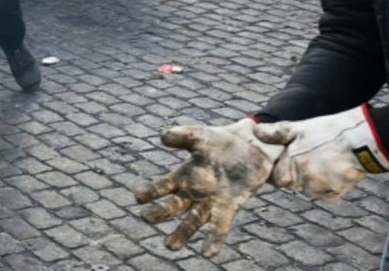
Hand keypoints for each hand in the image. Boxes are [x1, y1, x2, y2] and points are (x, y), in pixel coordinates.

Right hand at [133, 119, 282, 256]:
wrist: (250, 144)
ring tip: (170, 246)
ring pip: (193, 221)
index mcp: (185, 175)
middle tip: (145, 217)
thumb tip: (162, 136)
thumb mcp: (200, 136)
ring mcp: (212, 201)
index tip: (137, 197)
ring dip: (182, 234)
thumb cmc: (221, 141)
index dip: (151, 191)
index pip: (164, 186)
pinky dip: (214, 238)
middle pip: (174, 206)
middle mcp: (195, 192)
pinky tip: (208, 253)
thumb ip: (182, 135)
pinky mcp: (231, 206)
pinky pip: (220, 225)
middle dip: (160, 213)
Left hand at [253, 105, 388, 201]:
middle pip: (291, 184)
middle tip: (309, 160)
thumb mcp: (299, 128)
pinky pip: (325, 195)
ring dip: (311, 181)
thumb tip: (255, 131)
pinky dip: (328, 187)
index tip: (289, 162)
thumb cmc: (328, 131)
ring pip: (307, 190)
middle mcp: (302, 178)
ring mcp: (318, 187)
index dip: (281, 169)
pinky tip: (334, 171)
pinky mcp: (334, 193)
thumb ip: (275, 133)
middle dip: (295, 176)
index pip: (276, 177)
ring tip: (324, 163)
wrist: (360, 140)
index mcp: (291, 161)